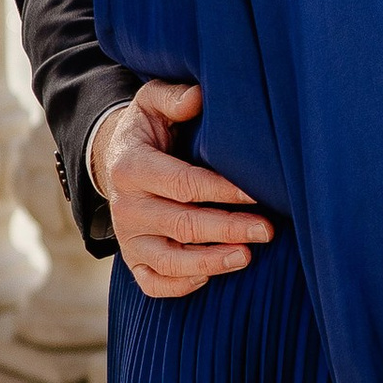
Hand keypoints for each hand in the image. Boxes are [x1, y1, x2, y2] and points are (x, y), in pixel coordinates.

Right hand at [88, 81, 269, 297]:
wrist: (115, 161)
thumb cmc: (148, 130)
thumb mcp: (152, 103)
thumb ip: (172, 97)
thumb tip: (198, 97)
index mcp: (131, 167)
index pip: (183, 184)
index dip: (222, 192)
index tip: (257, 194)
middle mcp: (126, 207)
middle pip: (182, 225)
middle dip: (228, 229)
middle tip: (267, 230)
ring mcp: (128, 238)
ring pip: (168, 262)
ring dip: (210, 263)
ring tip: (247, 257)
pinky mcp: (133, 259)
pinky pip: (153, 283)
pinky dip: (182, 285)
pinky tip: (212, 276)